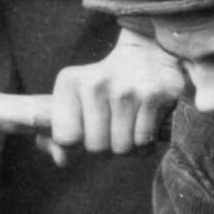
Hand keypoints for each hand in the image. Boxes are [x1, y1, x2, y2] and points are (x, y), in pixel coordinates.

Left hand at [46, 27, 183, 160]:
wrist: (147, 53)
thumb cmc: (106, 86)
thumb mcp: (76, 99)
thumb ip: (60, 133)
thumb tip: (62, 161)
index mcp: (70, 83)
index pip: (66, 138)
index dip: (76, 146)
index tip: (85, 134)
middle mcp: (96, 84)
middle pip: (96, 147)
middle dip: (105, 148)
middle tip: (111, 130)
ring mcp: (127, 91)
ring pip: (122, 148)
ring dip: (126, 147)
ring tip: (128, 128)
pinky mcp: (154, 97)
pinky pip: (144, 143)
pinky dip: (144, 146)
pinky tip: (144, 127)